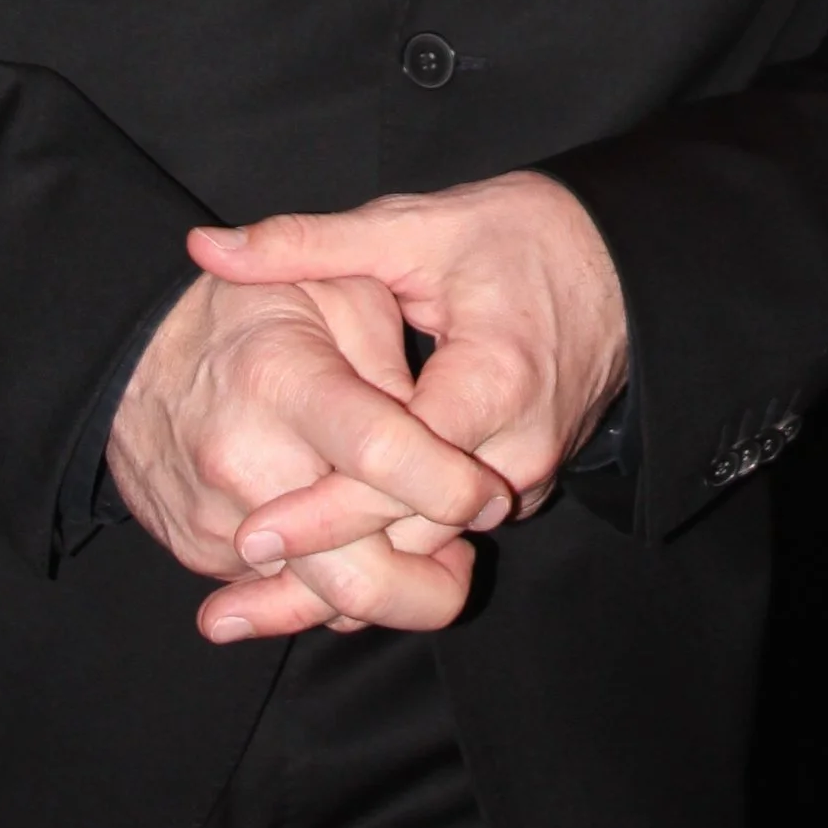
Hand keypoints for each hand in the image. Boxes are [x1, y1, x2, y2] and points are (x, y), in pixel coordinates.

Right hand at [106, 270, 512, 643]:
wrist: (137, 355)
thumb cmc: (255, 310)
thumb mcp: (335, 291)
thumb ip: (392, 362)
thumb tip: (443, 444)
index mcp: (284, 379)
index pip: (379, 454)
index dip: (447, 484)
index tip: (487, 495)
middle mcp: (244, 462)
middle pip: (355, 575)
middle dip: (429, 591)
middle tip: (465, 563)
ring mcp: (217, 521)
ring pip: (326, 600)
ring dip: (388, 592)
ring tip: (419, 551)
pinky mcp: (201, 556)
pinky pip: (287, 594)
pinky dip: (333, 583)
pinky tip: (358, 548)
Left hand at [186, 173, 627, 607]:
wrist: (620, 261)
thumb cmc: (518, 235)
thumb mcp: (412, 227)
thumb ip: (307, 244)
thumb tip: (207, 245)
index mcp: (491, 381)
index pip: (400, 469)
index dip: (324, 508)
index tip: (253, 534)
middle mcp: (518, 445)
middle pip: (413, 529)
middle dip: (325, 565)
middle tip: (232, 597)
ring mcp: (528, 474)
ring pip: (431, 543)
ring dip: (353, 568)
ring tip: (256, 601)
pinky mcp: (524, 483)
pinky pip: (451, 530)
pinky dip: (392, 546)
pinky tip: (320, 569)